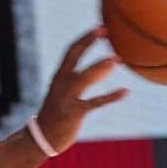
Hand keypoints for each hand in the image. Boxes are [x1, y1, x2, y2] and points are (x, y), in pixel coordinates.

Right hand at [35, 26, 128, 155]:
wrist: (40, 139)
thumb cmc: (57, 115)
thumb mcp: (64, 94)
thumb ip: (82, 80)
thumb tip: (107, 67)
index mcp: (59, 78)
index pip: (71, 52)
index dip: (85, 39)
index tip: (100, 28)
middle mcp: (61, 84)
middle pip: (74, 57)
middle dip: (88, 42)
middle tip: (105, 30)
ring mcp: (67, 98)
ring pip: (84, 78)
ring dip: (100, 68)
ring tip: (116, 59)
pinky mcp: (74, 114)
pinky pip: (95, 103)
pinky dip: (111, 97)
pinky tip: (125, 91)